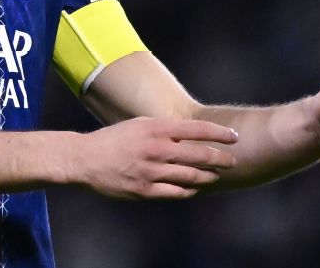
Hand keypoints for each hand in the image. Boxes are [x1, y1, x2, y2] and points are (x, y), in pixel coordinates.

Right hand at [73, 117, 238, 198]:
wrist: (85, 159)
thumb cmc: (114, 139)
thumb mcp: (139, 125)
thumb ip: (164, 130)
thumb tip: (189, 135)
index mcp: (156, 128)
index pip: (196, 129)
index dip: (219, 133)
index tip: (234, 137)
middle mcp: (156, 149)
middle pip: (199, 155)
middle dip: (221, 158)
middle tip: (233, 161)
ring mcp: (151, 172)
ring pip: (190, 176)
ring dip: (207, 176)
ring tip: (216, 175)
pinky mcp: (144, 190)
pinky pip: (175, 192)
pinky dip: (189, 190)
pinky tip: (194, 188)